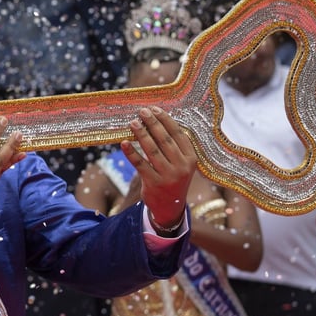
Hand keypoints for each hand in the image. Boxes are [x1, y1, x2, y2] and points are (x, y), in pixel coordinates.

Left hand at [121, 107, 196, 232]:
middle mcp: (182, 166)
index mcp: (191, 158)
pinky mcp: (154, 184)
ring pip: (152, 150)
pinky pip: (140, 164)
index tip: (155, 109)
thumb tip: (154, 121)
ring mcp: (168, 176)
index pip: (178, 134)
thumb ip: (173, 147)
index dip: (165, 120)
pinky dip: (131, 153)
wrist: (170, 207)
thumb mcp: (180, 163)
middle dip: (152, 123)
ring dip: (141, 134)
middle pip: (165, 140)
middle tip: (142, 111)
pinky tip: (124, 143)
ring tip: (132, 123)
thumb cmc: (173, 178)